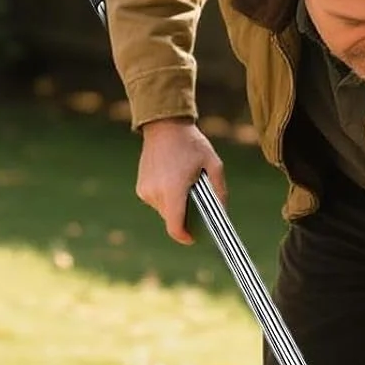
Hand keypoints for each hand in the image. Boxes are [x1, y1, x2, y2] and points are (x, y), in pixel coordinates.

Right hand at [136, 118, 226, 244]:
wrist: (164, 126)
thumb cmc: (192, 144)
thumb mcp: (214, 165)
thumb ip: (220, 191)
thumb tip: (223, 214)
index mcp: (173, 190)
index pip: (175, 227)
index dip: (185, 237)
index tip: (194, 238)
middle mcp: (156, 193)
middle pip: (172, 219)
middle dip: (186, 216)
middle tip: (197, 198)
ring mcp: (145, 191)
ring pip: (165, 212)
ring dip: (177, 206)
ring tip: (185, 185)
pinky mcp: (141, 188)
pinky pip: (158, 202)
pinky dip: (168, 198)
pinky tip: (174, 180)